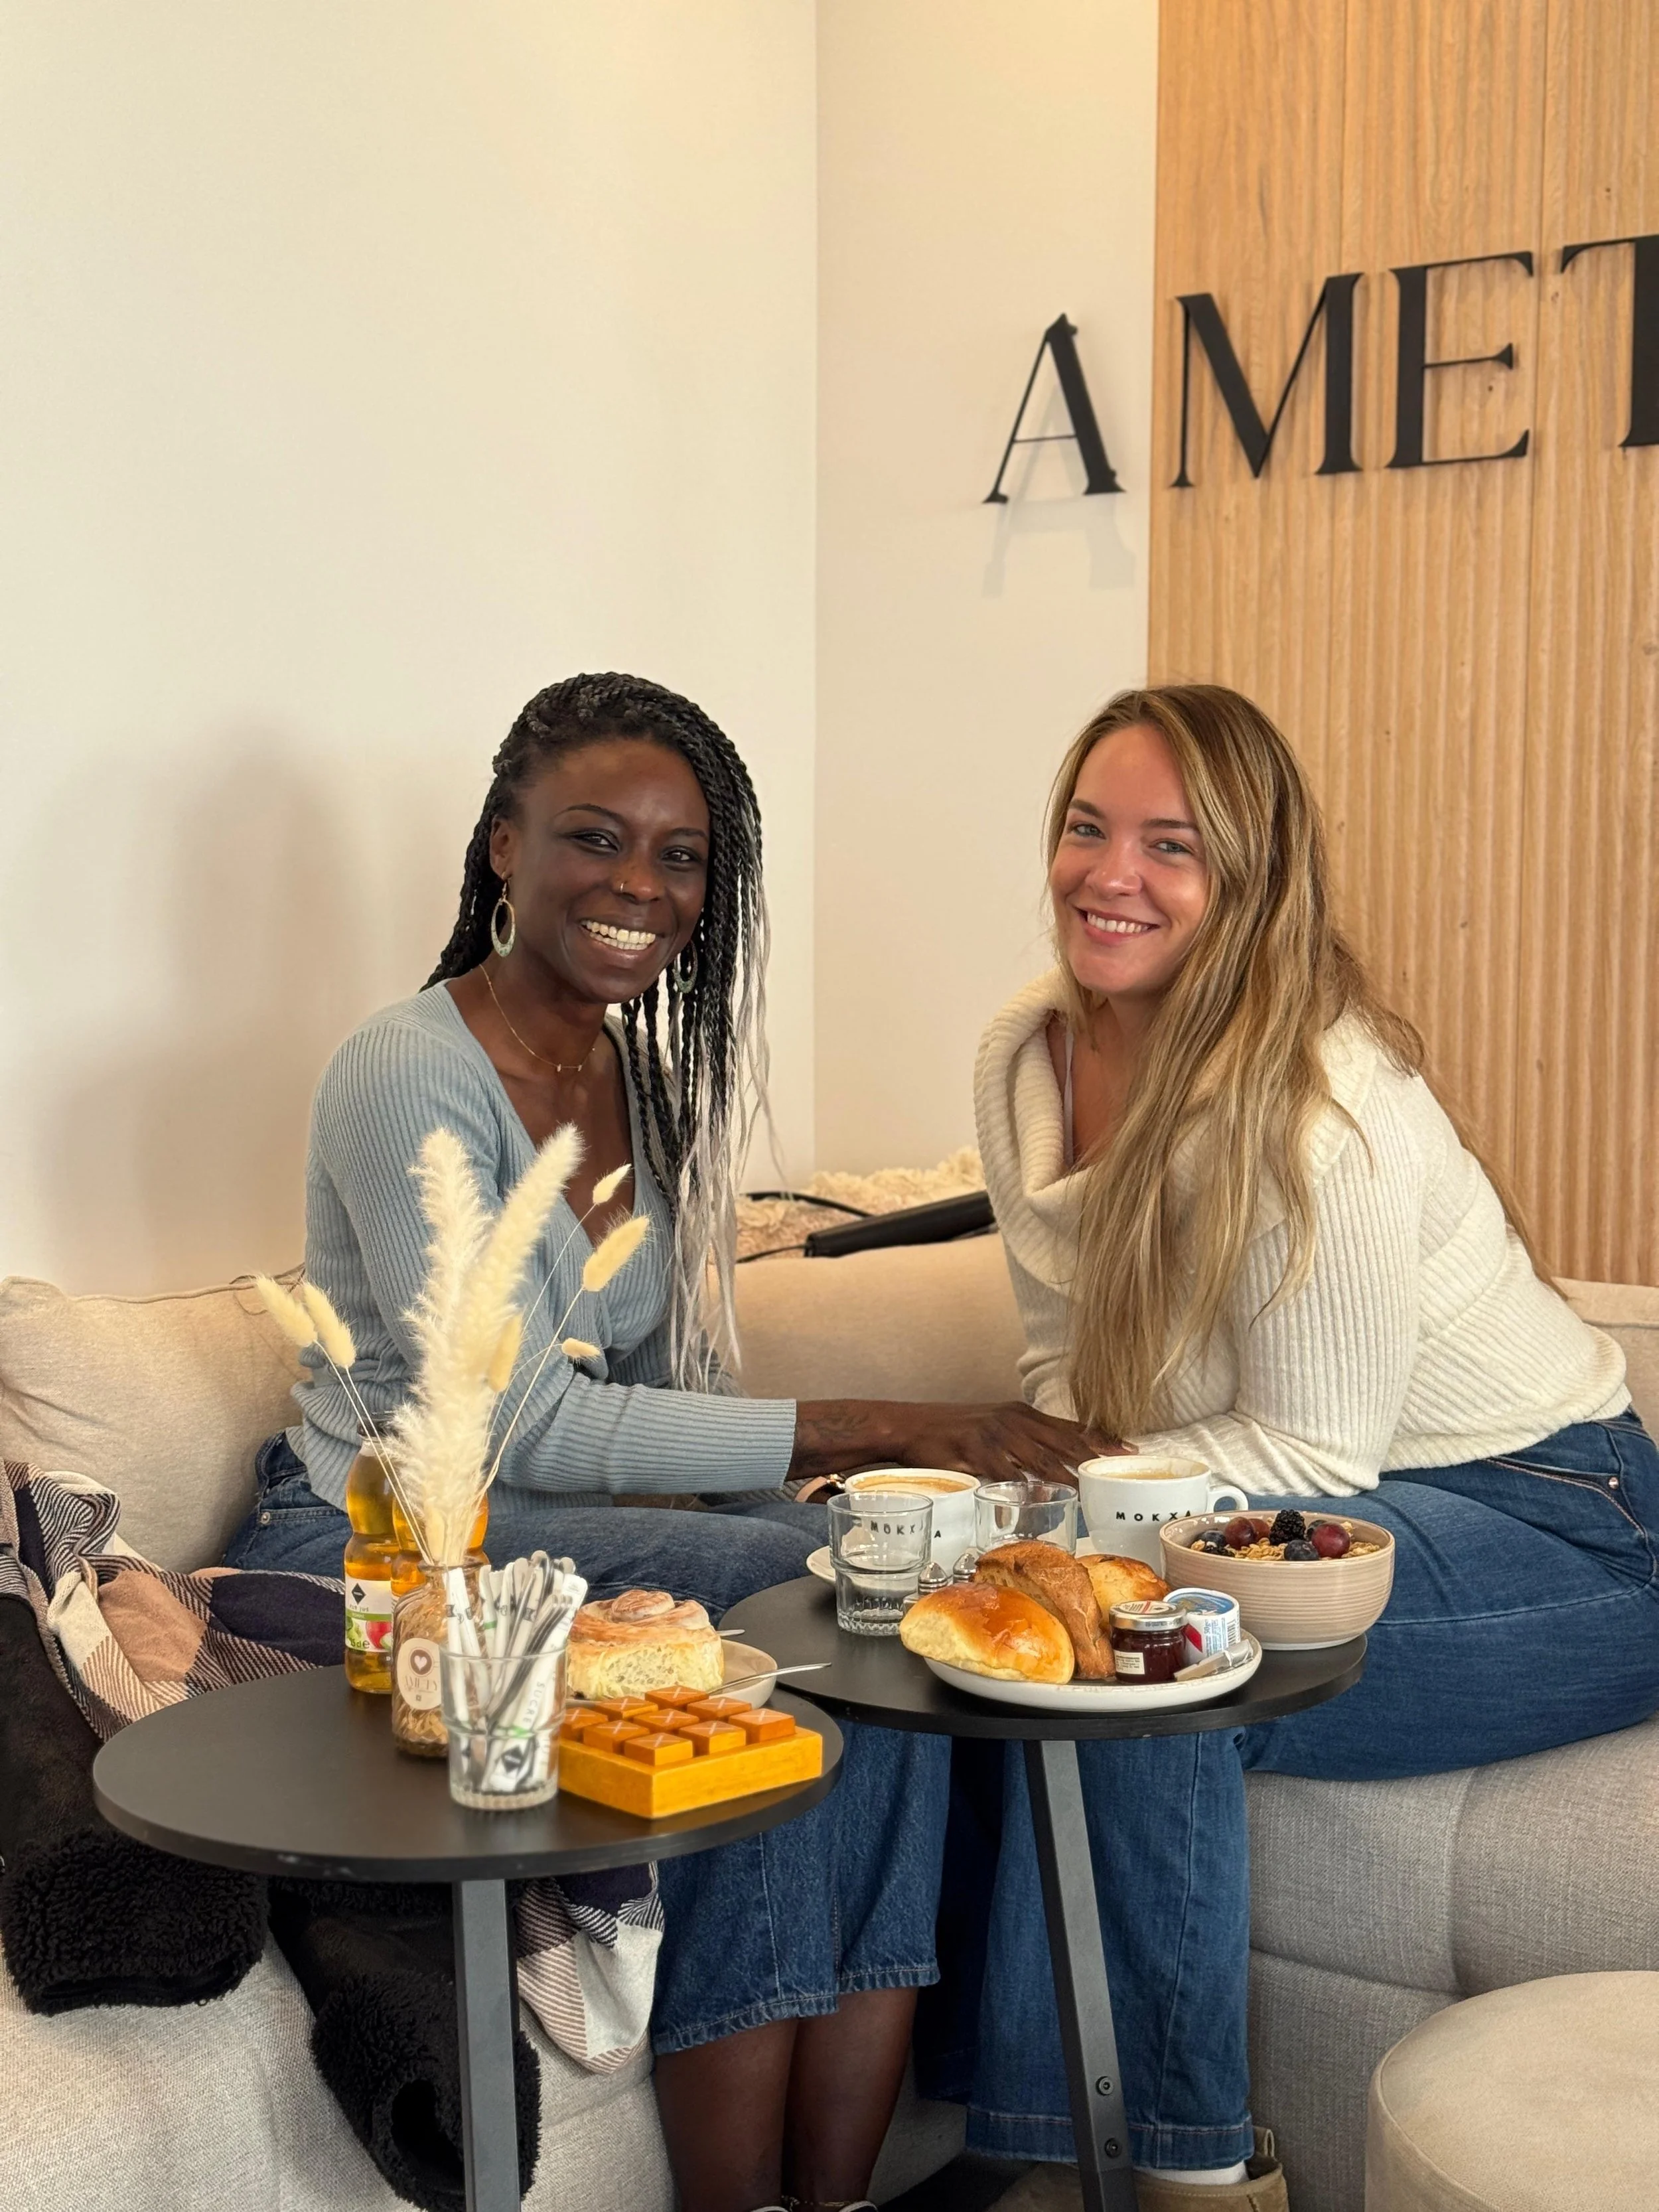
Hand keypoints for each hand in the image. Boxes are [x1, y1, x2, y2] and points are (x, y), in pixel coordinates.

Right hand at [790, 1399, 1124, 1486]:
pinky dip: (1027, 1485)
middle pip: (1064, 1439)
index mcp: (1021, 1413)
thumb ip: (1022, 1447)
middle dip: (1096, 1454)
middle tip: (1124, 1467)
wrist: (910, 1425)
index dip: (1100, 1437)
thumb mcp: (993, 1430)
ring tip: (1094, 1487)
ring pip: (1042, 1456)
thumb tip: (1049, 1474)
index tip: (1129, 1448)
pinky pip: (1008, 1472)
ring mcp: (997, 1434)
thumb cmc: (952, 1431)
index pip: (1069, 1426)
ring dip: (1070, 1474)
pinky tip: (1044, 1496)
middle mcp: (1015, 1419)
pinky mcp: (977, 1450)